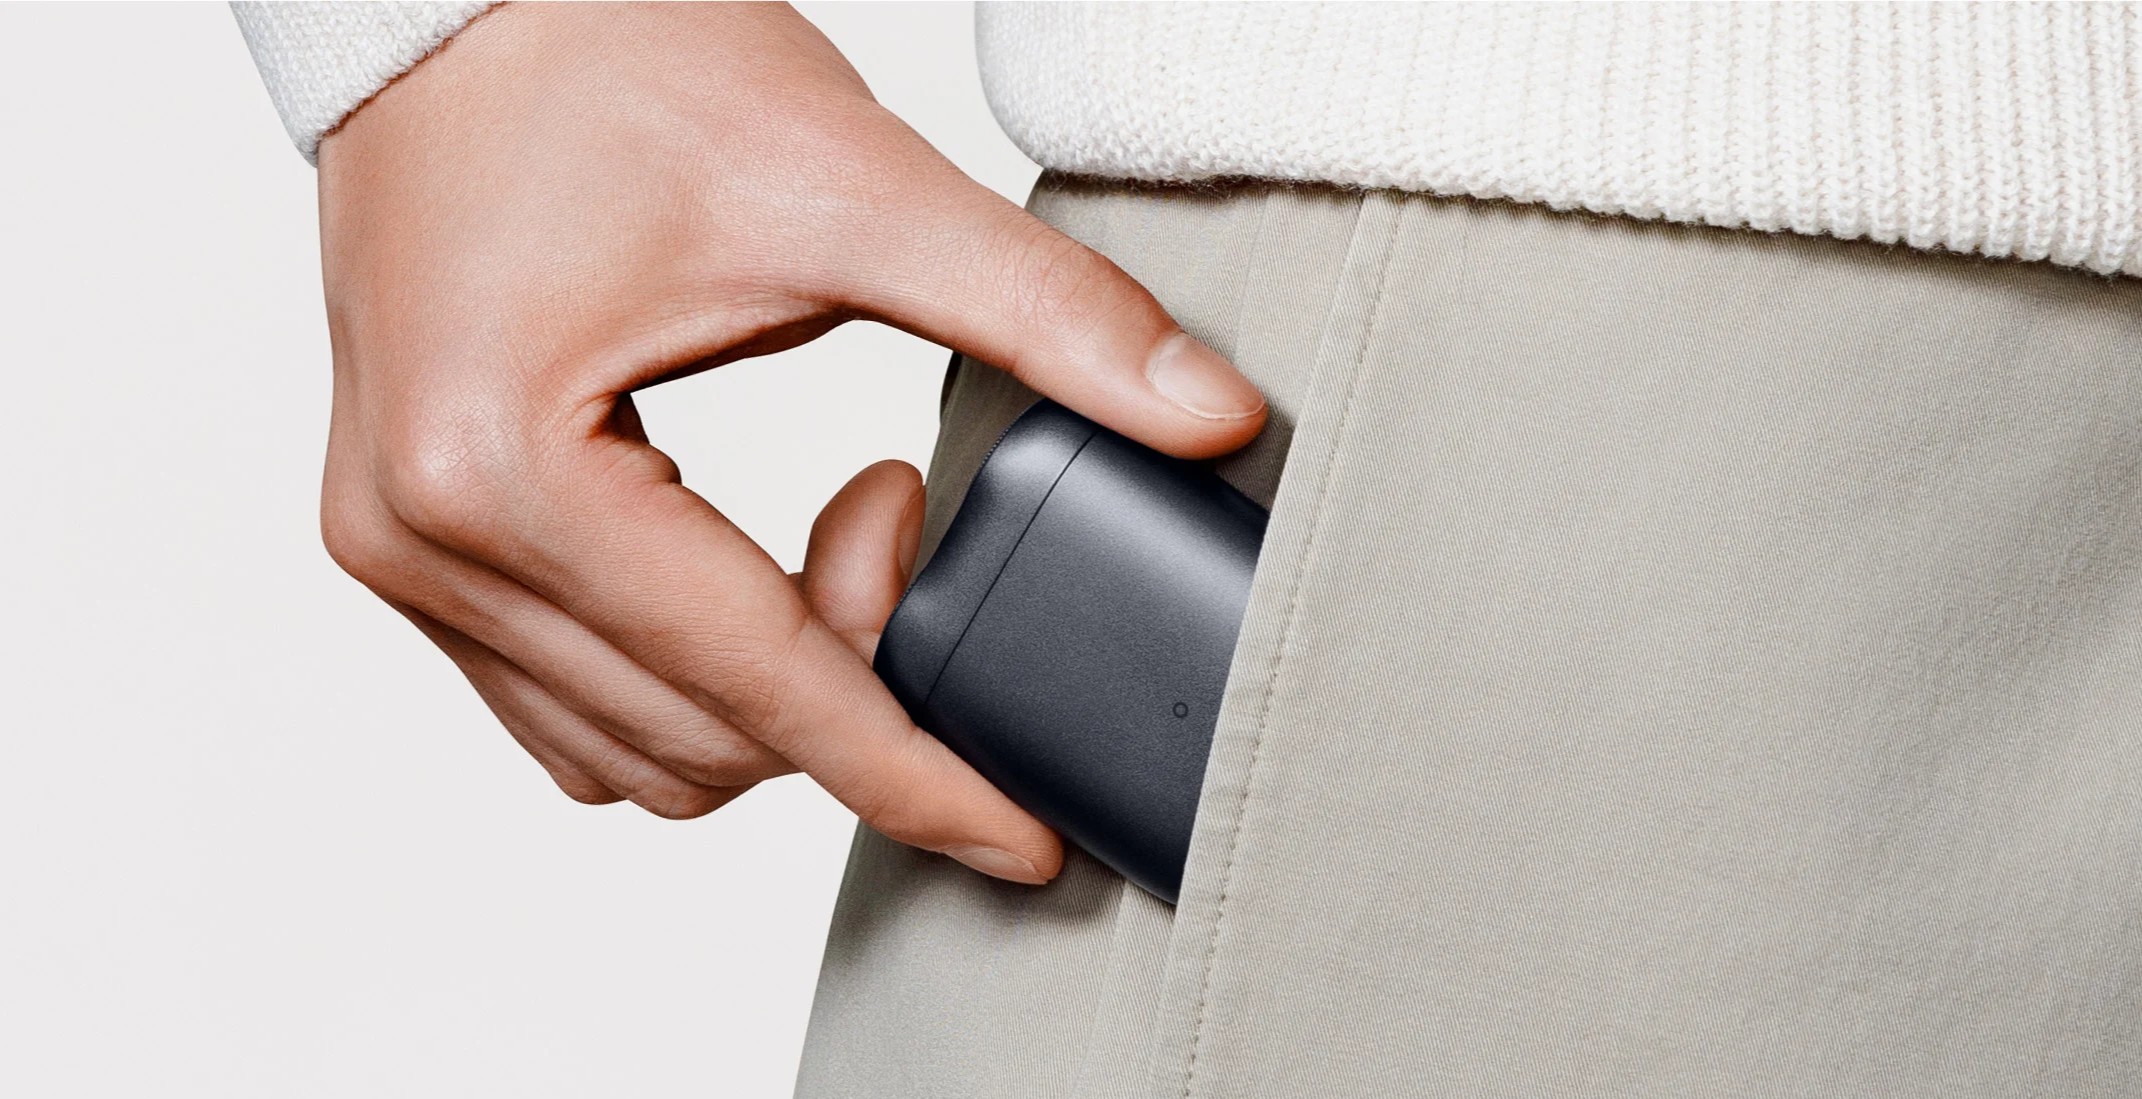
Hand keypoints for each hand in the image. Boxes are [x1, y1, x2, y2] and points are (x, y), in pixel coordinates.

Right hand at [313, 2, 1264, 883]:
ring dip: (772, 693)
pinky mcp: (406, 541)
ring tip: (836, 520)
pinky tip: (746, 574)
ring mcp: (399, 552)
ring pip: (630, 752)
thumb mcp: (852, 181)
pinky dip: (687, 684)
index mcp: (507, 468)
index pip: (759, 687)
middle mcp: (422, 541)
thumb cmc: (611, 57)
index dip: (914, 775)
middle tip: (907, 508)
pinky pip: (565, 704)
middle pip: (698, 741)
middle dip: (854, 683)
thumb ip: (1047, 317)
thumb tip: (1210, 417)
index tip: (1023, 836)